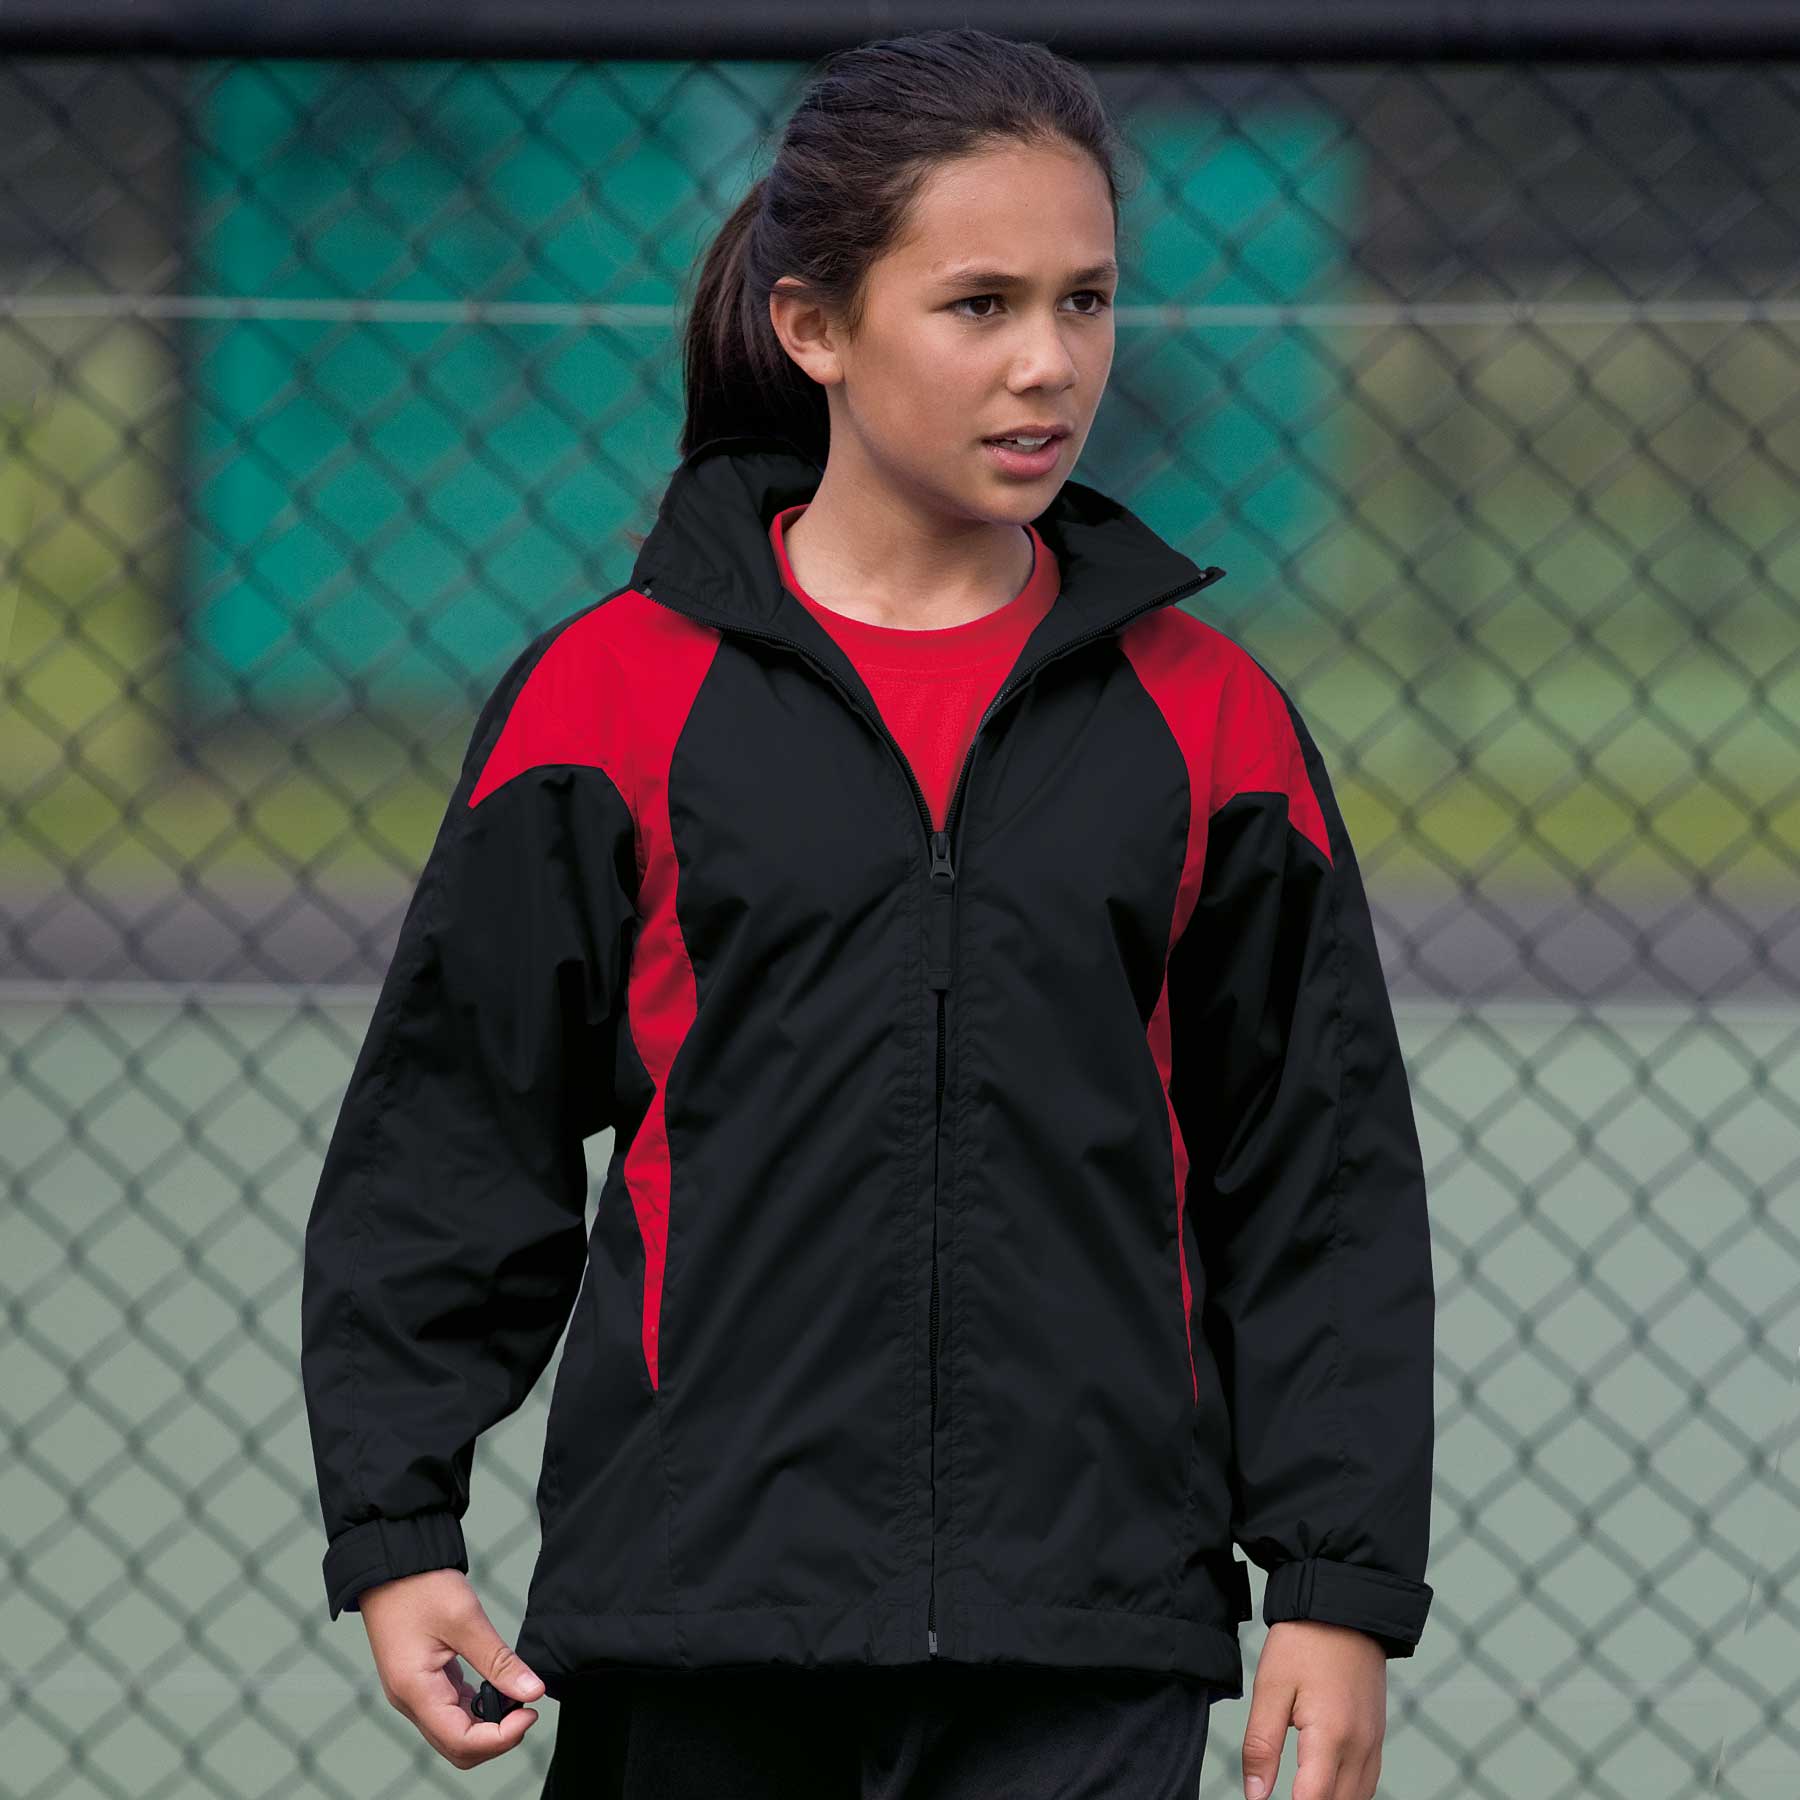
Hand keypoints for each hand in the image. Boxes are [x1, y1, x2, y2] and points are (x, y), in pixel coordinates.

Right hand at [358, 1567, 545, 1767]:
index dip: (500, 1738)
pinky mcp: (421, 1682)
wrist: (391, 1566)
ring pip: (454, 1732)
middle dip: (496, 1738)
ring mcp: (414, 1693)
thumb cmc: (420, 1587)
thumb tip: (532, 1691)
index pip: (460, 1741)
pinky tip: (497, 1688)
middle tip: (527, 1708)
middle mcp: (410, 1701)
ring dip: (487, 1725)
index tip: (530, 1712)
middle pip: (457, 1746)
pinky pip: (451, 1711)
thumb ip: (499, 1661)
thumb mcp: (465, 1619)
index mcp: (415, 1691)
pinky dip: (477, 1709)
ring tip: (516, 1697)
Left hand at [1239, 1620, 1385, 1799]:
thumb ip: (1261, 1746)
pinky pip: (1367, 1781)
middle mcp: (1360, 1747)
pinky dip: (1347, 1793)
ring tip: (1300, 1792)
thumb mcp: (1270, 1687)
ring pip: (1357, 1798)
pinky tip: (1325, 1787)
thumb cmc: (1303, 1642)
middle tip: (1281, 1796)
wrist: (1342, 1607)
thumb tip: (1255, 1796)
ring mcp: (1374, 1742)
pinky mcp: (1377, 1735)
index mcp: (1331, 1736)